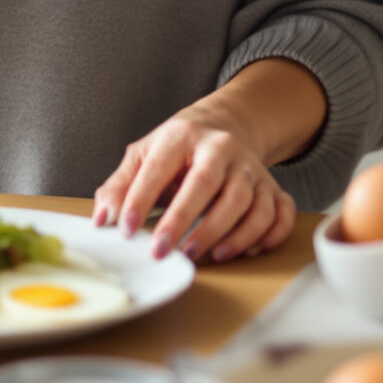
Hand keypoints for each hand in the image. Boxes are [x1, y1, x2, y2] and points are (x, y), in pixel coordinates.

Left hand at [91, 101, 297, 263]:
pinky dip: (268, 236)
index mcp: (183, 135)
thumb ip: (120, 185)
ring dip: (225, 233)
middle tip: (162, 251)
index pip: (159, 167)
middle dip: (183, 220)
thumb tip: (103, 219)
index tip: (125, 228)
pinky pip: (279, 213)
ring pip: (247, 202)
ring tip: (199, 255)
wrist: (223, 127)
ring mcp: (250, 168)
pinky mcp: (271, 187)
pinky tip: (246, 251)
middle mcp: (221, 148)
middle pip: (207, 183)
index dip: (140, 198)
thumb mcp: (143, 155)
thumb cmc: (177, 150)